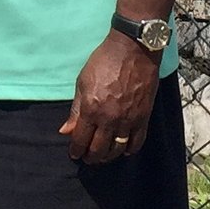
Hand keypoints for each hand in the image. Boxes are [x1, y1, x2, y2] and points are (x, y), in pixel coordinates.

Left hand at [61, 34, 157, 164]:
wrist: (133, 50)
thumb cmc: (104, 62)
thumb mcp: (83, 82)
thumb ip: (75, 110)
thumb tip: (65, 131)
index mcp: (91, 110)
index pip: (81, 140)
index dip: (76, 151)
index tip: (74, 154)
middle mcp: (109, 119)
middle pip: (98, 150)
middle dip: (90, 157)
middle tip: (88, 158)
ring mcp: (128, 120)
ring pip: (117, 150)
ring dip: (108, 157)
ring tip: (104, 156)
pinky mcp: (143, 118)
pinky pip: (136, 142)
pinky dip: (129, 150)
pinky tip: (124, 149)